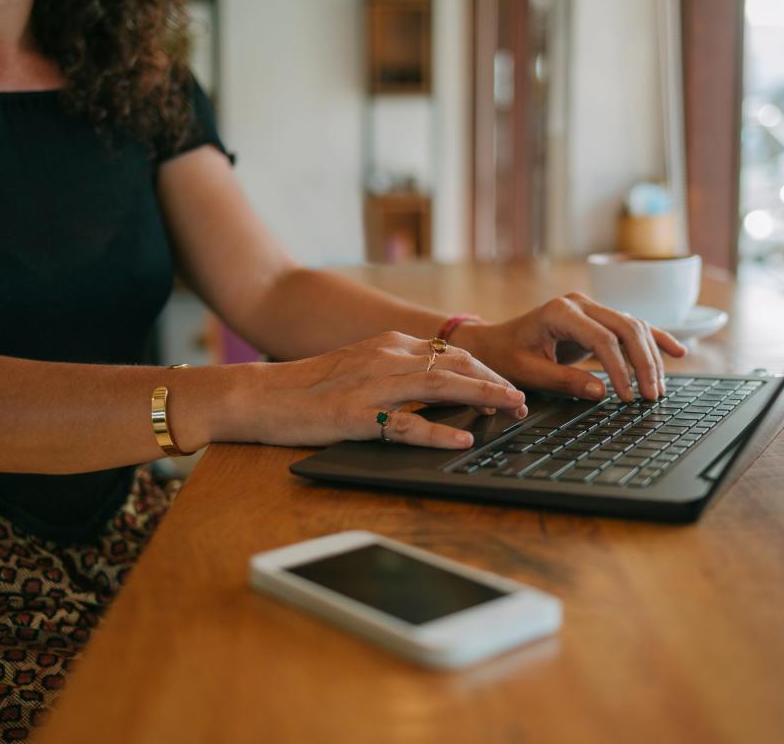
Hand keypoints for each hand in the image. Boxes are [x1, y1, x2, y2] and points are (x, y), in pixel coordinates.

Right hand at [234, 332, 527, 448]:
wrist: (261, 394)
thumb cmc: (309, 387)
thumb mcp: (360, 367)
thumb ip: (398, 372)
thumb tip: (441, 388)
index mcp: (389, 345)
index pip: (451, 352)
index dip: (486, 369)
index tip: (508, 386)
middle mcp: (387, 357)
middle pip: (455, 364)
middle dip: (495, 381)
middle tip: (522, 401)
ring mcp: (373, 384)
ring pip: (442, 384)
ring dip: (482, 396)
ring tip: (510, 410)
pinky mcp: (358, 414)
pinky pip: (407, 423)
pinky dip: (439, 430)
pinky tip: (463, 439)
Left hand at [452, 293, 686, 401]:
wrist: (496, 342)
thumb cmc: (508, 356)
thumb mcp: (530, 372)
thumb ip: (565, 380)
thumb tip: (601, 392)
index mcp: (561, 311)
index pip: (602, 338)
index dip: (620, 369)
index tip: (627, 397)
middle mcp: (581, 303)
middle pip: (626, 328)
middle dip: (644, 364)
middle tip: (651, 397)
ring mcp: (592, 307)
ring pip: (634, 327)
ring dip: (651, 358)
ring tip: (657, 390)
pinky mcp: (599, 318)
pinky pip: (633, 327)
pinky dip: (656, 339)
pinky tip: (678, 352)